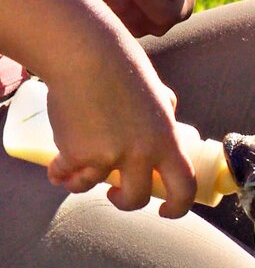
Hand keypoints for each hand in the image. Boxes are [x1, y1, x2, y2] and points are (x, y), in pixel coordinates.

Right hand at [46, 74, 196, 218]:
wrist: (87, 56)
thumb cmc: (124, 68)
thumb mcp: (159, 94)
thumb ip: (165, 114)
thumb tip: (171, 127)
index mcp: (166, 140)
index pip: (184, 187)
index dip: (178, 207)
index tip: (165, 211)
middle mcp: (141, 153)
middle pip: (136, 199)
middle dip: (123, 201)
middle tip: (115, 192)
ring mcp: (107, 155)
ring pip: (92, 187)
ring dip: (83, 184)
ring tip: (79, 173)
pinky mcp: (76, 153)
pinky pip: (64, 174)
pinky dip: (59, 173)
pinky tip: (58, 168)